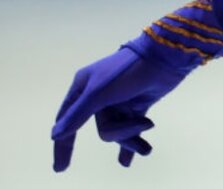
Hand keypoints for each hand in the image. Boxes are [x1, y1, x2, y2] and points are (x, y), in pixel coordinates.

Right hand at [51, 45, 187, 171]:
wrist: (164, 58)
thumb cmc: (127, 71)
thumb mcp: (99, 93)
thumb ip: (78, 114)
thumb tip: (55, 136)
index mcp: (83, 88)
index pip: (68, 120)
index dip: (63, 145)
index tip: (60, 168)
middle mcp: (98, 96)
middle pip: (103, 129)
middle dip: (121, 133)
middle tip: (141, 125)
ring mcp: (119, 101)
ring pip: (118, 131)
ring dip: (132, 138)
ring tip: (146, 148)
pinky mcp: (137, 104)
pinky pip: (131, 128)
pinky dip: (132, 142)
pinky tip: (130, 160)